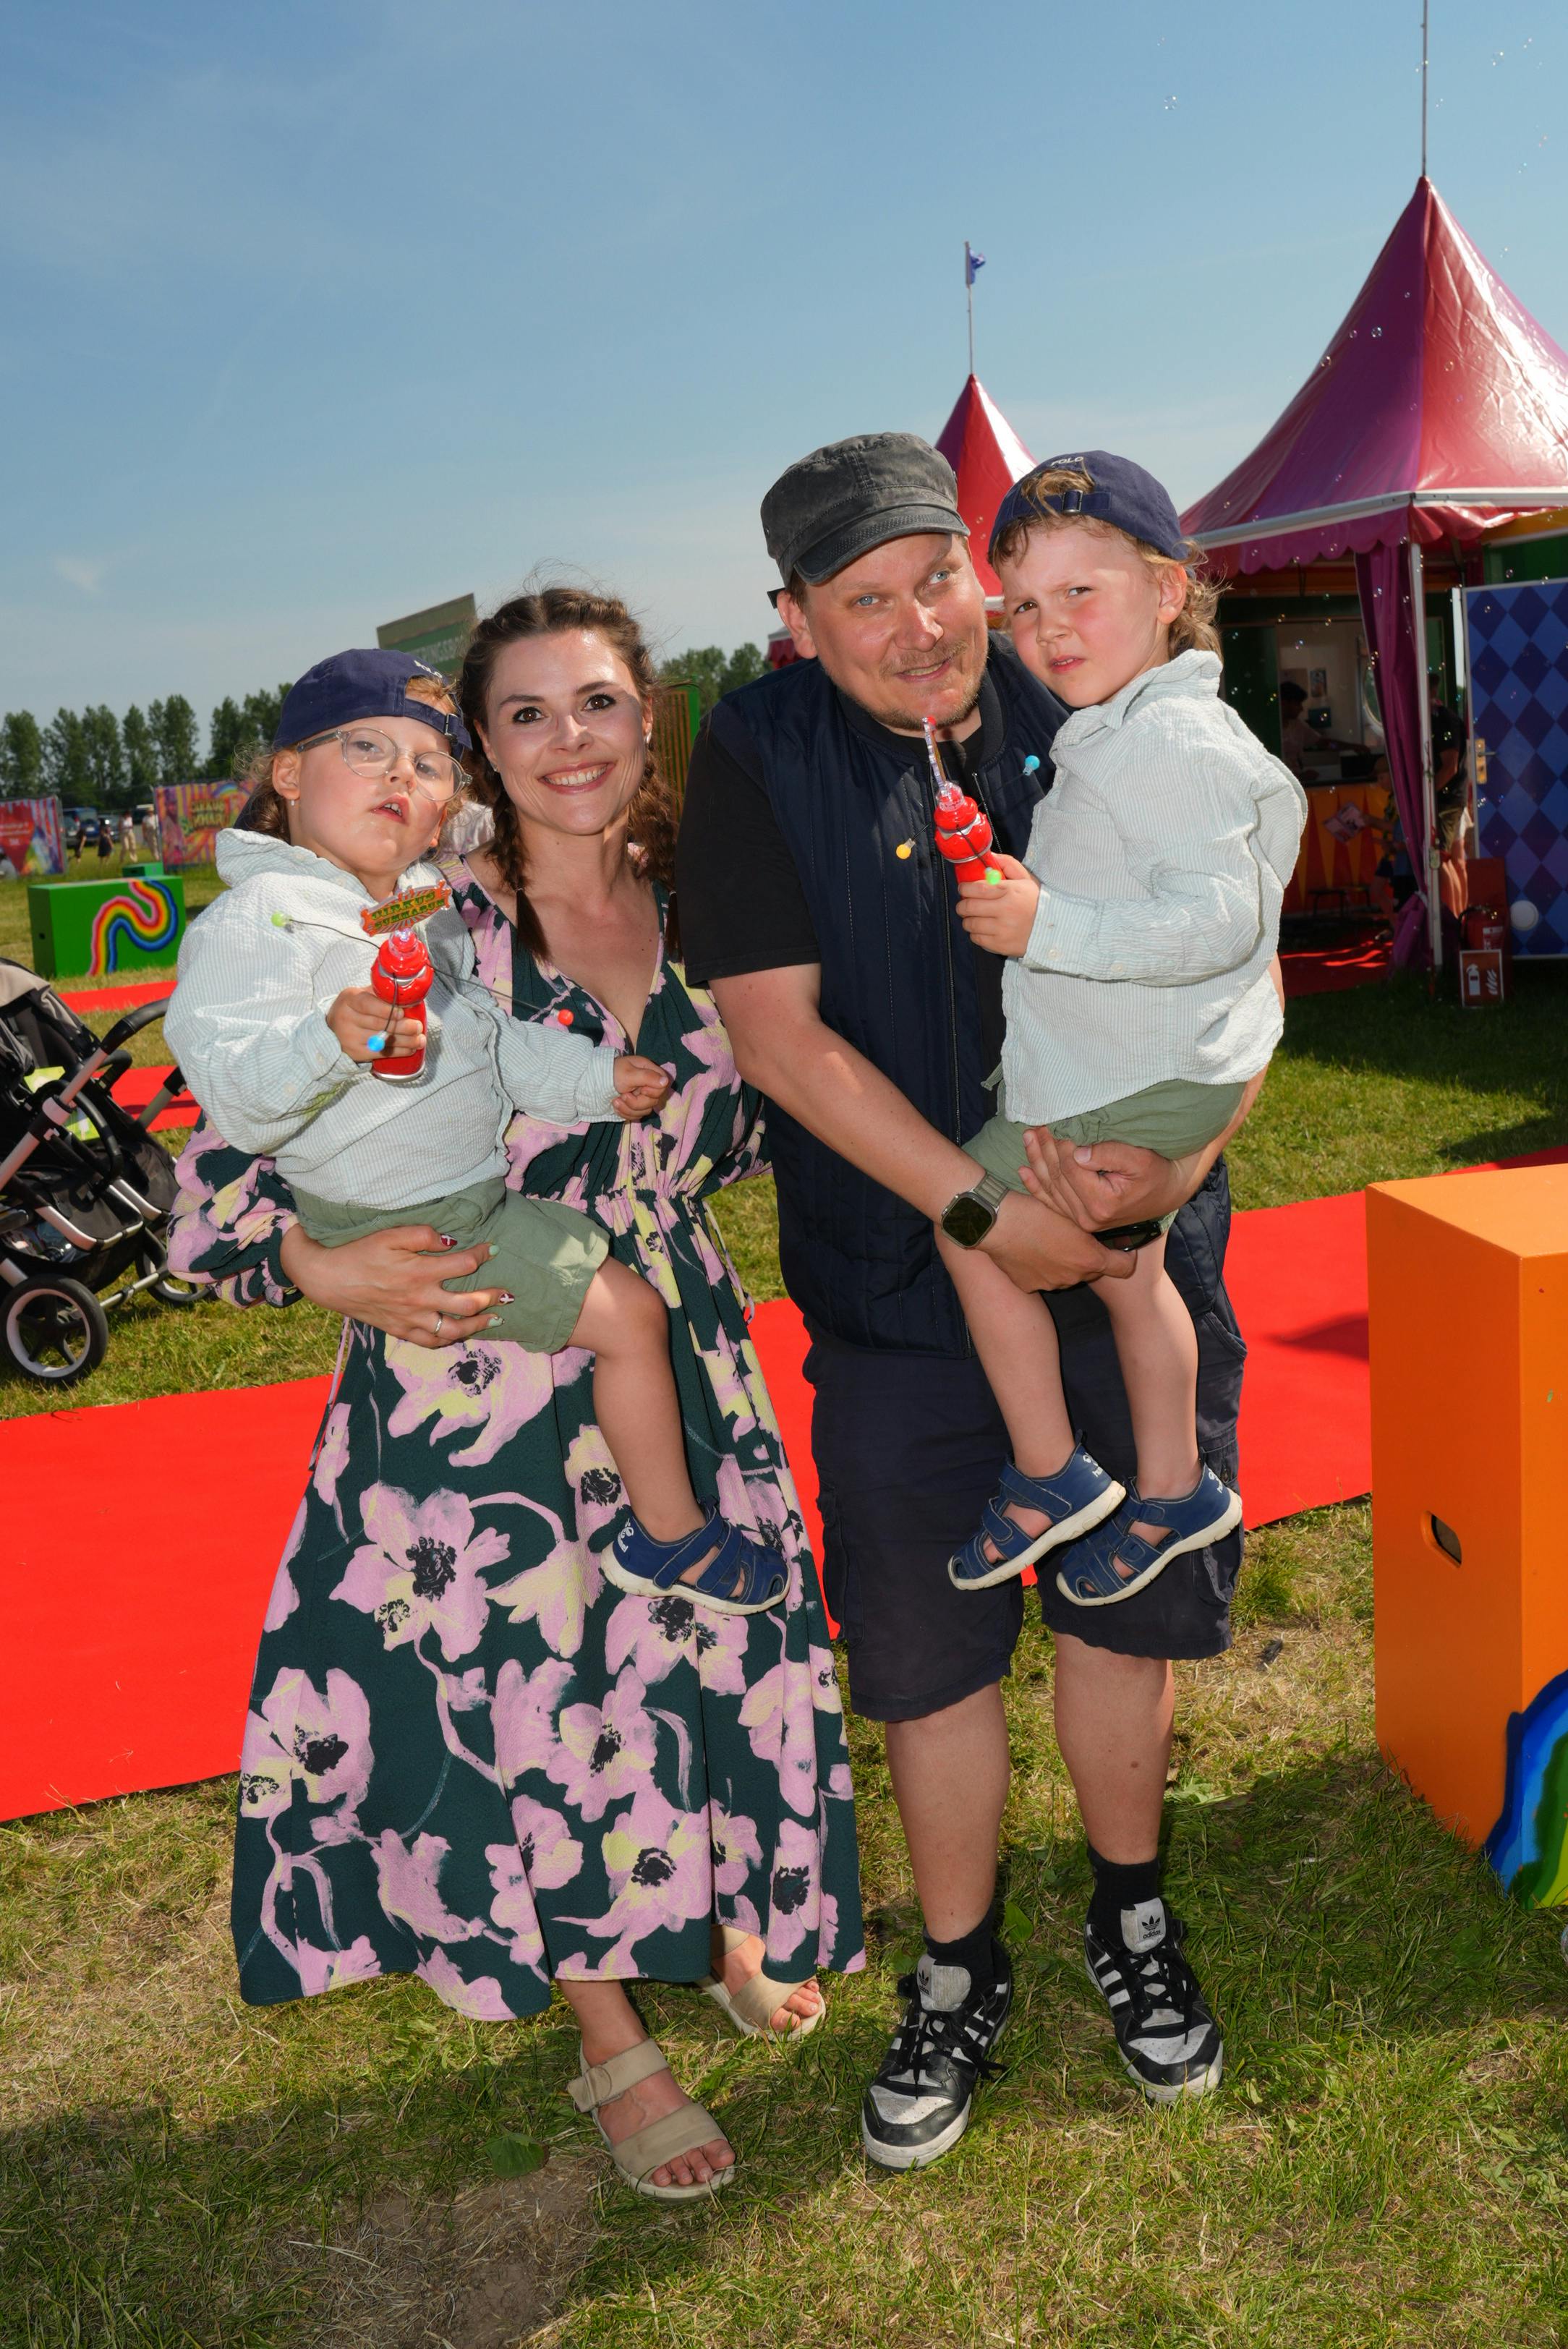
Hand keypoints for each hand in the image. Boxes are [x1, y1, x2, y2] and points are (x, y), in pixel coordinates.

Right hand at [278, 1222, 501, 1343]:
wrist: (328, 1279)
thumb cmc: (359, 1252)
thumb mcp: (389, 1234)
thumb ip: (422, 1235)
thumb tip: (451, 1240)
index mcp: (420, 1272)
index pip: (464, 1264)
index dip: (483, 1254)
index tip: (493, 1248)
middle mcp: (420, 1299)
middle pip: (468, 1302)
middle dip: (493, 1297)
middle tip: (509, 1293)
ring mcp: (411, 1318)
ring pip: (454, 1329)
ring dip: (478, 1325)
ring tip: (494, 1319)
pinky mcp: (400, 1330)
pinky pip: (431, 1342)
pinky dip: (450, 1340)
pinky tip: (461, 1335)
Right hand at [328, 986, 422, 1063]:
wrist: (332, 1030)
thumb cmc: (354, 1009)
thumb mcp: (361, 995)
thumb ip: (380, 994)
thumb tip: (407, 995)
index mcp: (349, 999)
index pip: (367, 1004)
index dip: (386, 1010)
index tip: (402, 1013)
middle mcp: (346, 1018)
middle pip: (378, 1024)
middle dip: (402, 1027)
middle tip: (418, 1027)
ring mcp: (350, 1038)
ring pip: (383, 1040)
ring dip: (406, 1041)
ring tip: (420, 1039)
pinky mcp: (356, 1053)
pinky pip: (382, 1053)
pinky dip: (399, 1051)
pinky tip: (411, 1048)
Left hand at [612, 1053, 672, 1119]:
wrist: (594, 1081)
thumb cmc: (611, 1073)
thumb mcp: (628, 1074)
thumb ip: (647, 1077)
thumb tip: (666, 1081)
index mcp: (649, 1071)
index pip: (662, 1087)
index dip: (652, 1092)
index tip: (640, 1089)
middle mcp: (648, 1084)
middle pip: (654, 1101)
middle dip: (636, 1102)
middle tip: (623, 1095)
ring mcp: (641, 1096)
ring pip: (645, 1110)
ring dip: (628, 1108)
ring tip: (616, 1101)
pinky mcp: (634, 1106)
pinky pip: (636, 1115)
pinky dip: (625, 1113)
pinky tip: (616, 1106)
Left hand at [953, 855, 1039, 956]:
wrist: (1054, 929)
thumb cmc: (1037, 902)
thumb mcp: (1027, 879)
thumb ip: (1008, 865)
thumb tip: (989, 856)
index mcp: (1010, 892)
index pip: (977, 888)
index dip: (965, 888)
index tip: (963, 888)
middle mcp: (1005, 911)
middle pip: (969, 907)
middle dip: (962, 905)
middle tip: (964, 904)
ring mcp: (1002, 930)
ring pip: (970, 924)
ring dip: (967, 920)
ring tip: (974, 917)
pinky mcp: (1000, 945)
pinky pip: (977, 939)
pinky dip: (975, 934)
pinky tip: (983, 929)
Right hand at [976, 1188, 1132, 1289]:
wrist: (998, 1222)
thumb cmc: (1036, 1210)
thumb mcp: (1071, 1213)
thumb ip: (1093, 1228)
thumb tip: (1106, 1231)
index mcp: (1090, 1258)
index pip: (1124, 1267)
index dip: (1125, 1256)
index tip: (1120, 1247)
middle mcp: (1074, 1277)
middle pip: (1092, 1271)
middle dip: (1088, 1257)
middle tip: (1075, 1238)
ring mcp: (1052, 1284)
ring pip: (1067, 1275)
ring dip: (1064, 1263)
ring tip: (1048, 1241)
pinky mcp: (1030, 1286)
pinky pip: (1043, 1278)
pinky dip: (1041, 1268)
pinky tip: (1030, 1251)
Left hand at [1019, 1128, 1194, 1231]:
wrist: (1166, 1194)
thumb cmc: (1156, 1173)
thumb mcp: (1140, 1159)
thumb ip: (1109, 1154)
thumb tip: (1078, 1151)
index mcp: (1102, 1204)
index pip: (1071, 1167)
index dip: (1061, 1143)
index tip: (1054, 1121)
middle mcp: (1088, 1218)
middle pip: (1057, 1177)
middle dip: (1045, 1149)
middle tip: (1036, 1124)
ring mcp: (1082, 1221)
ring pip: (1051, 1188)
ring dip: (1037, 1161)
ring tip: (1028, 1137)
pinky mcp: (1080, 1219)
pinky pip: (1052, 1202)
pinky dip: (1036, 1185)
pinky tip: (1023, 1170)